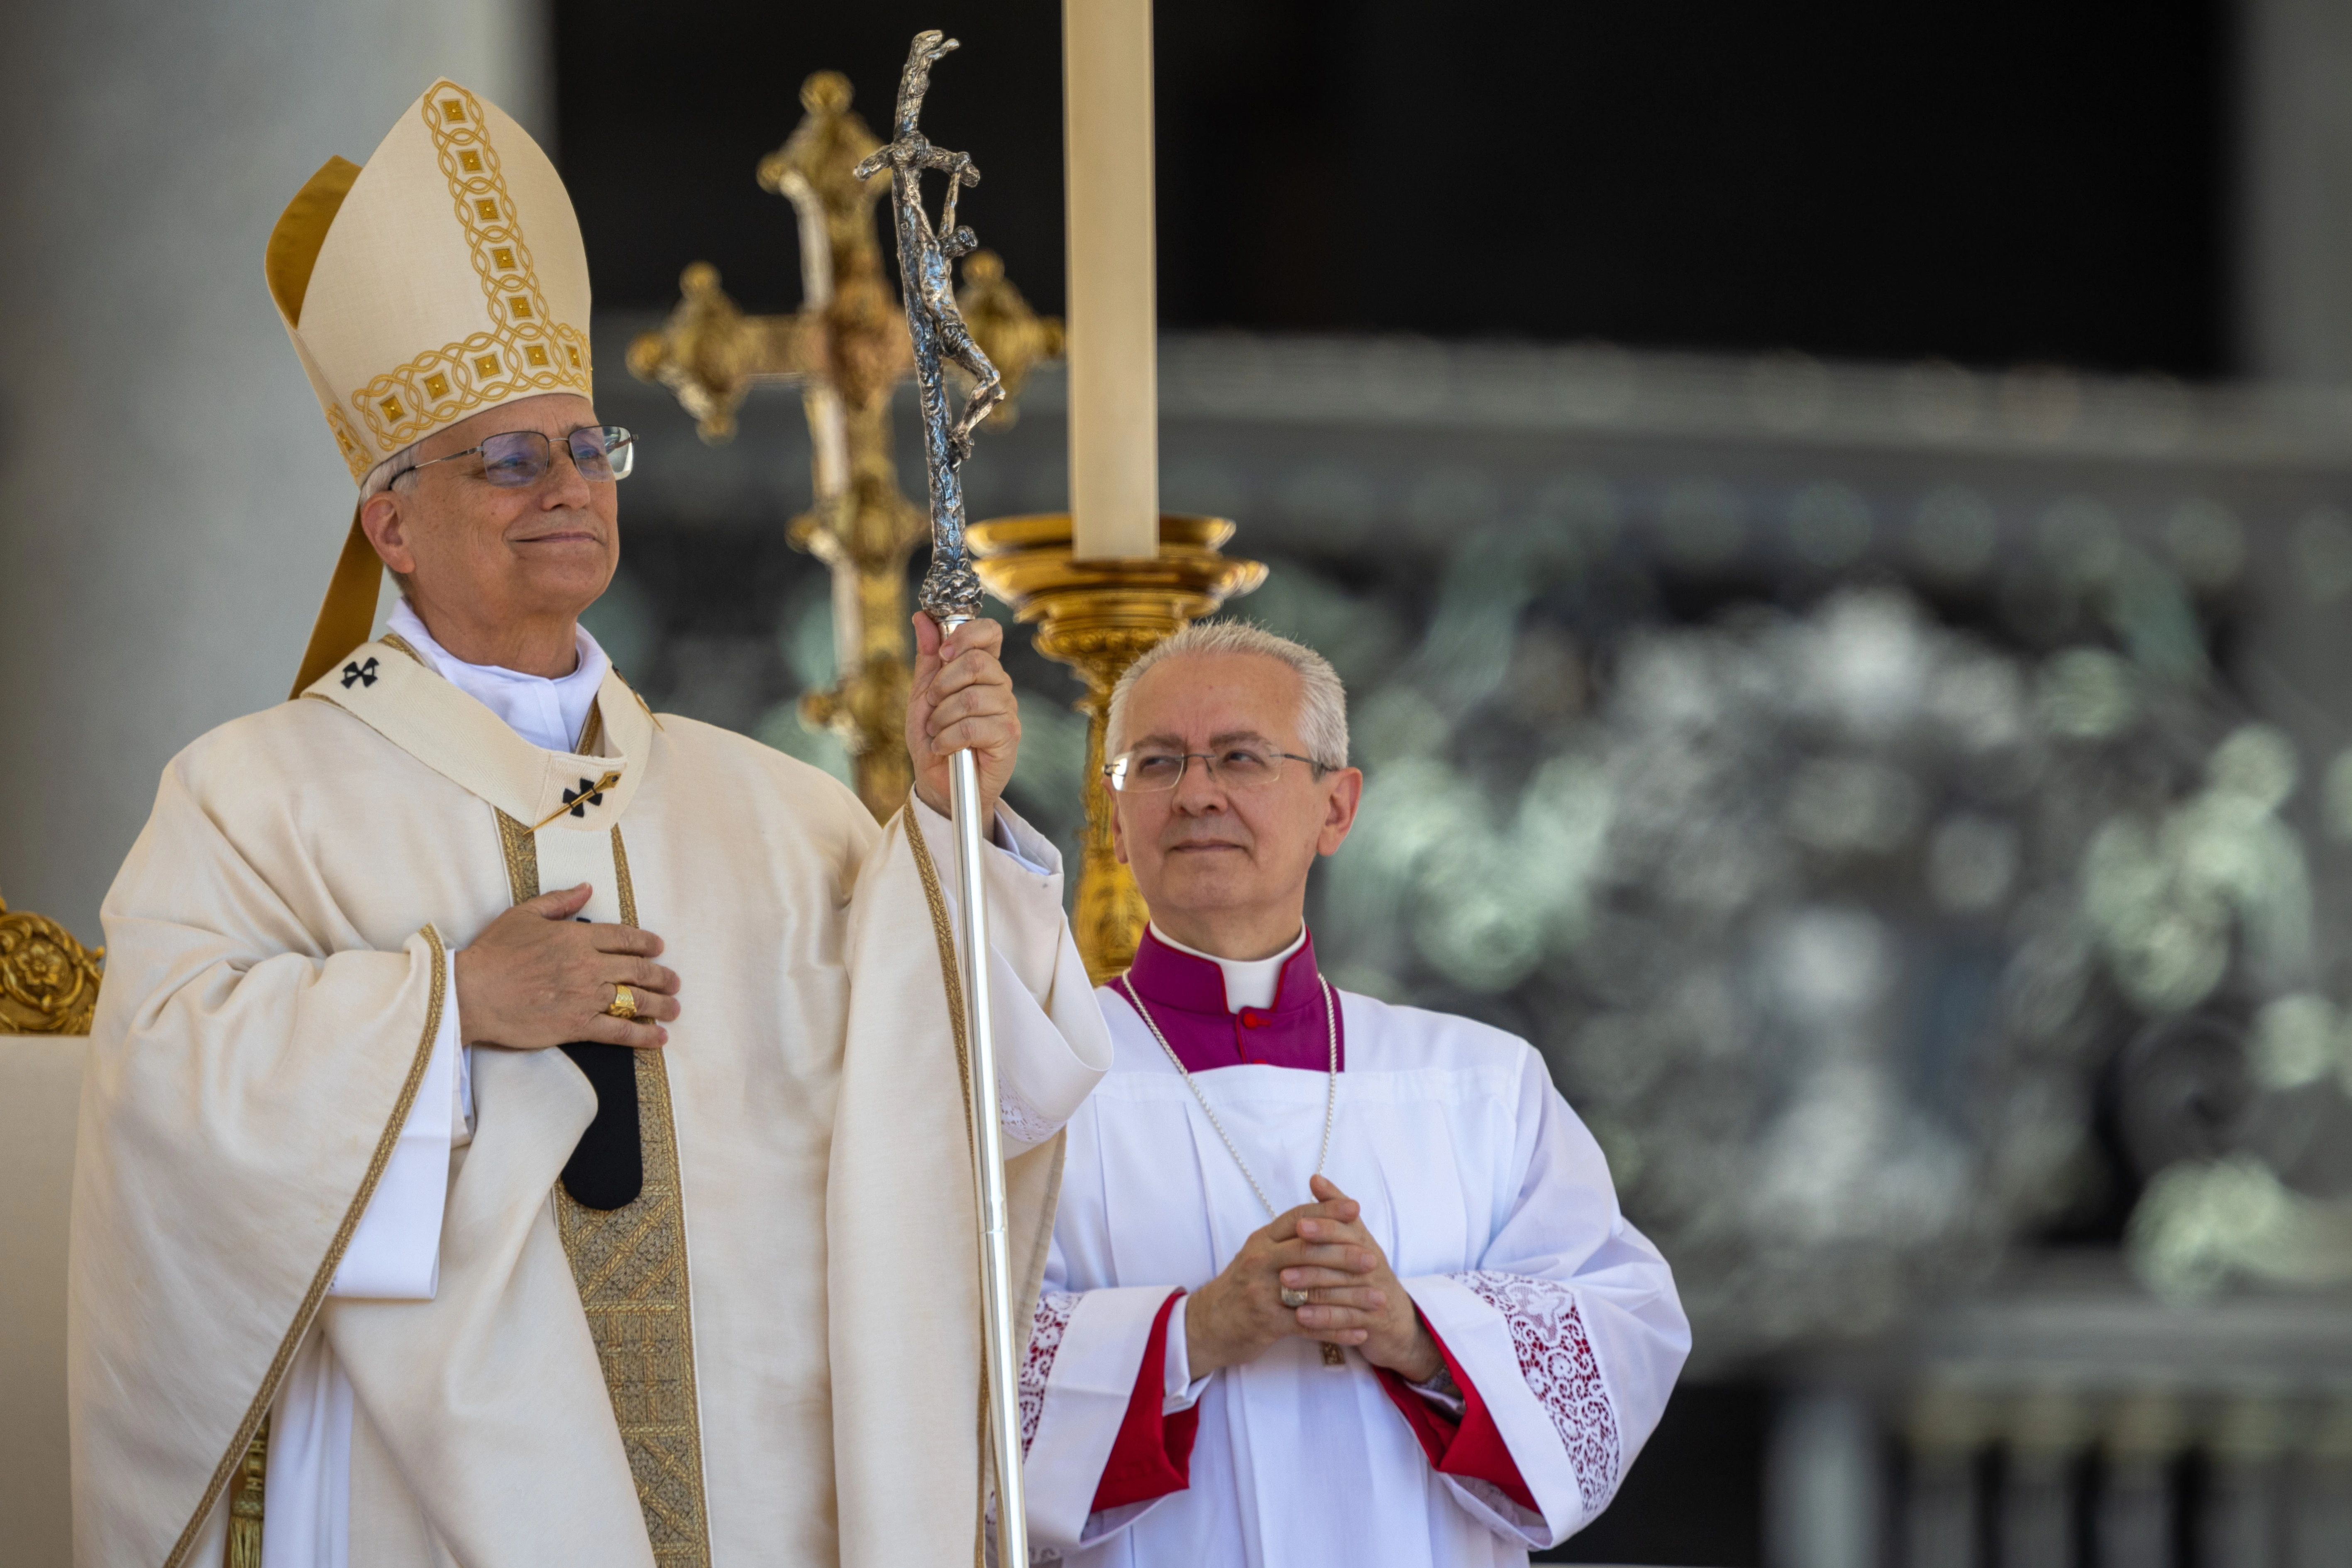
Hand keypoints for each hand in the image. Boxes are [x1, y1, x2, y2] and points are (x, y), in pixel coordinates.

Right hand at [452, 884, 678, 1050]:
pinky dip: (643, 1036)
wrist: (471, 993)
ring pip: (635, 1000)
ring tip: (674, 1009)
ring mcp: (585, 996)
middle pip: (638, 970)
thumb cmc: (493, 953)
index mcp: (577, 937)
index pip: (624, 937)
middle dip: (662, 976)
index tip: (659, 948)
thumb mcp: (524, 915)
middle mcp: (588, 966)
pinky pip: (619, 1031)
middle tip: (674, 982)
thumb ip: (559, 901)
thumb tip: (587, 888)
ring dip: (661, 1005)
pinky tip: (659, 1038)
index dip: (647, 942)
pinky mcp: (577, 1025)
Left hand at [907, 613, 1019, 825]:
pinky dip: (948, 738)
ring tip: (937, 732)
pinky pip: (973, 726)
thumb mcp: (923, 694)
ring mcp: (1007, 711)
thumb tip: (922, 618)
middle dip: (942, 684)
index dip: (966, 634)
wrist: (938, 784)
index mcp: (982, 670)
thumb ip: (927, 658)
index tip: (942, 652)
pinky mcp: (1008, 738)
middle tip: (931, 704)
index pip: (990, 632)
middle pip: (977, 662)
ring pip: (971, 698)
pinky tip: (944, 747)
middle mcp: (1000, 686)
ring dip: (941, 717)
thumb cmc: (933, 738)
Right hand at [1184, 1190, 1381, 1376]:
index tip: (1356, 1208)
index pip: (1297, 1218)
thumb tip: (1318, 1213)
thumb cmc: (1240, 1287)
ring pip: (1313, 1290)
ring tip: (1378, 1299)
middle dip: (1344, 1254)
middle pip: (1308, 1250)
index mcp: (1261, 1241)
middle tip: (1373, 1260)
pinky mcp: (1267, 1323)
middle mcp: (1260, 1261)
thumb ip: (1285, 1236)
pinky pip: (1310, 1326)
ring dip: (1350, 1297)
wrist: (1205, 1325)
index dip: (1327, 1211)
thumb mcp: (1257, 1254)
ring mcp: (1262, 1292)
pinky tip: (1360, 1333)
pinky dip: (1337, 1329)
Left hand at [1283, 1176, 1442, 1381]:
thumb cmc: (1365, 1272)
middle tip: (1285, 1255)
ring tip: (1285, 1283)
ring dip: (1312, 1285)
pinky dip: (1324, 1317)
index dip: (1324, 1226)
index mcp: (1362, 1241)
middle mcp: (1370, 1263)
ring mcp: (1372, 1292)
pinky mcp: (1371, 1320)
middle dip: (1313, 1254)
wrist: (1395, 1319)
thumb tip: (1315, 1178)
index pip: (1346, 1229)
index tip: (1300, 1225)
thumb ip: (1333, 1210)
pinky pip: (1346, 1318)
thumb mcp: (1353, 1239)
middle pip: (1343, 1255)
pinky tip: (1301, 1317)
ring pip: (1341, 1287)